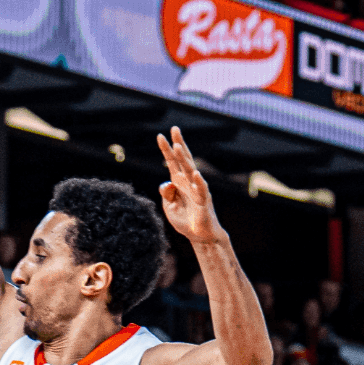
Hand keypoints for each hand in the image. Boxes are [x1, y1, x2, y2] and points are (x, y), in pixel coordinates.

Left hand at [157, 127, 226, 245]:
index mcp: (178, 182)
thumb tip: (165, 184)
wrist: (199, 235)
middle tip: (174, 129)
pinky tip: (196, 173)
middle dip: (178, 144)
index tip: (159, 136)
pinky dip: (199, 181)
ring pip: (191, 170)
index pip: (171, 162)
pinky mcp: (204, 200)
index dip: (166, 149)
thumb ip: (166, 195)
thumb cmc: (185, 220)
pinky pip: (202, 189)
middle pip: (183, 159)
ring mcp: (197, 189)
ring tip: (178, 147)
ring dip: (184, 158)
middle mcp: (188, 181)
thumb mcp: (169, 207)